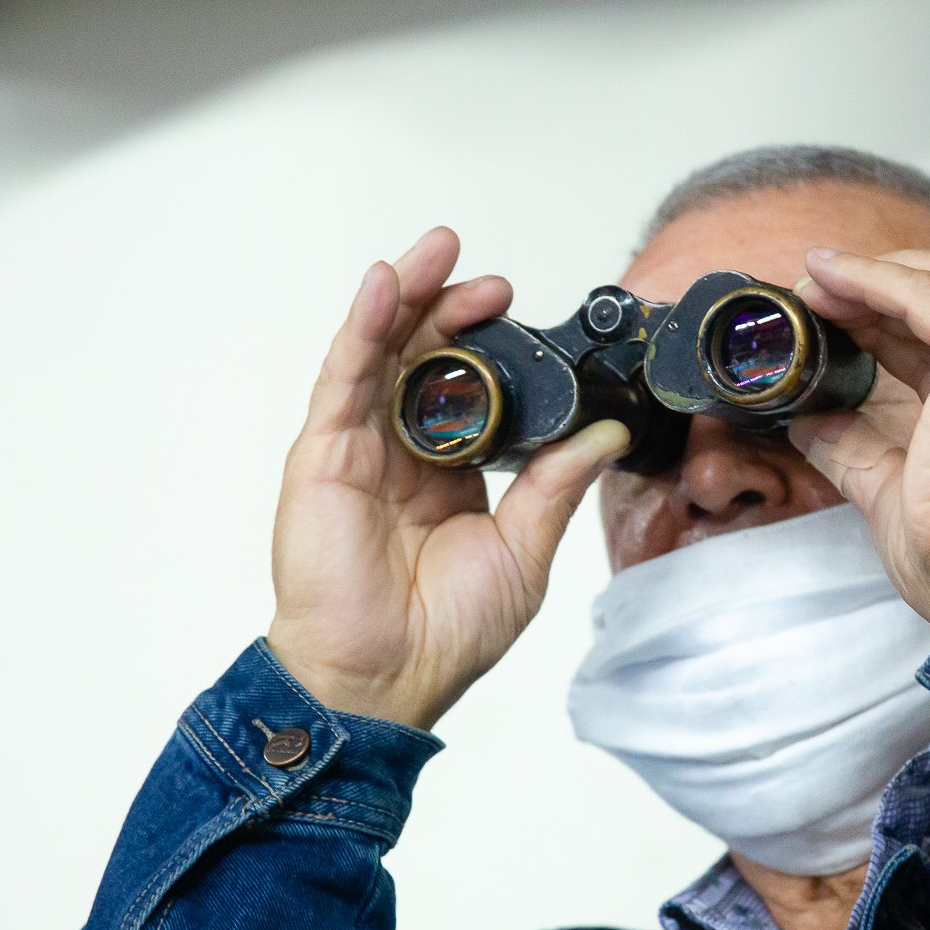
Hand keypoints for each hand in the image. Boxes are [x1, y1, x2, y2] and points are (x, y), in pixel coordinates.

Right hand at [266, 228, 629, 729]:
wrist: (385, 678)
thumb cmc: (443, 632)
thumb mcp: (523, 550)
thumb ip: (556, 486)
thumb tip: (606, 435)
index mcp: (449, 472)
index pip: (467, 385)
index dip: (488, 342)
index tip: (519, 310)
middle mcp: (401, 451)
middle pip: (420, 355)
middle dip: (450, 305)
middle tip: (489, 278)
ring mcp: (359, 448)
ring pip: (380, 351)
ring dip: (406, 295)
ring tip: (435, 251)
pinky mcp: (323, 454)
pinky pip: (343, 377)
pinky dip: (361, 326)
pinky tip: (382, 286)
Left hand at [786, 246, 929, 629]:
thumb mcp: (894, 490)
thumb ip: (856, 449)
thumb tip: (810, 424)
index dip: (888, 317)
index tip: (833, 316)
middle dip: (879, 284)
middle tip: (814, 293)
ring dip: (869, 275)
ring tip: (809, 281)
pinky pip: (922, 293)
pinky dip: (870, 278)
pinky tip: (827, 277)